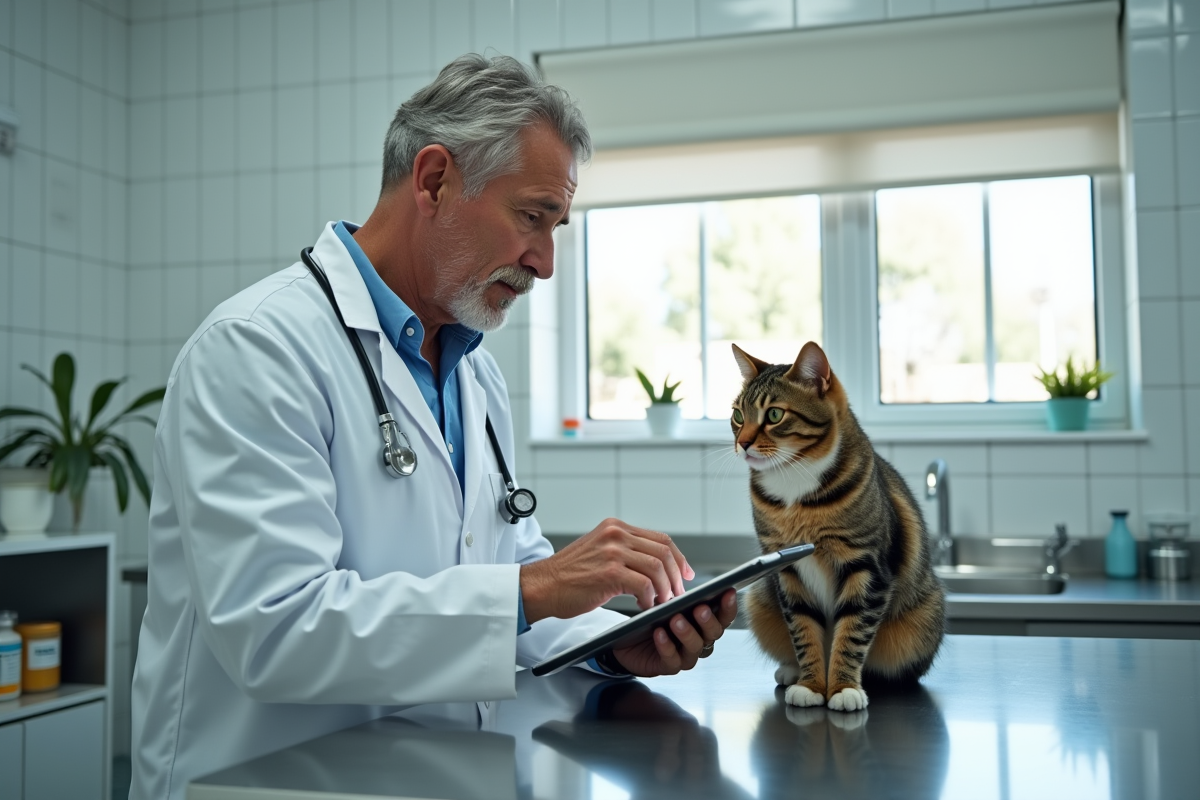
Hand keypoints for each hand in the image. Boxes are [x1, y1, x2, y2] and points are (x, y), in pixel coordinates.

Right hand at [520, 518, 694, 622]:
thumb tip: (656, 566)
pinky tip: (644, 606)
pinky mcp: (609, 572)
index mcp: (615, 527)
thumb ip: (624, 551)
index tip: (686, 574)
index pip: (660, 538)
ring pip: (657, 568)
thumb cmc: (569, 576)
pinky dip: (649, 599)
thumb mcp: (599, 551)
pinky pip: (644, 585)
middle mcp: (615, 534)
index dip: (678, 558)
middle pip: (663, 551)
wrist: (542, 586)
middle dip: (676, 576)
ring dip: (665, 589)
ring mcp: (612, 552)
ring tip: (661, 602)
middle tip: (677, 594)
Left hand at [611, 589, 737, 677]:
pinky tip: (659, 633)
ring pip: (695, 646)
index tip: (728, 591)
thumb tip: (687, 574)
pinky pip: (672, 659)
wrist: (626, 641)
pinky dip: (667, 646)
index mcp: (703, 624)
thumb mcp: (665, 602)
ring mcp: (686, 655)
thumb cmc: (651, 620)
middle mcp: (700, 640)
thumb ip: (678, 593)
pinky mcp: (668, 666)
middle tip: (700, 608)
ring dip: (687, 632)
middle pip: (714, 633)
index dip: (728, 605)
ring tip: (676, 619)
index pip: (723, 616)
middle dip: (708, 620)